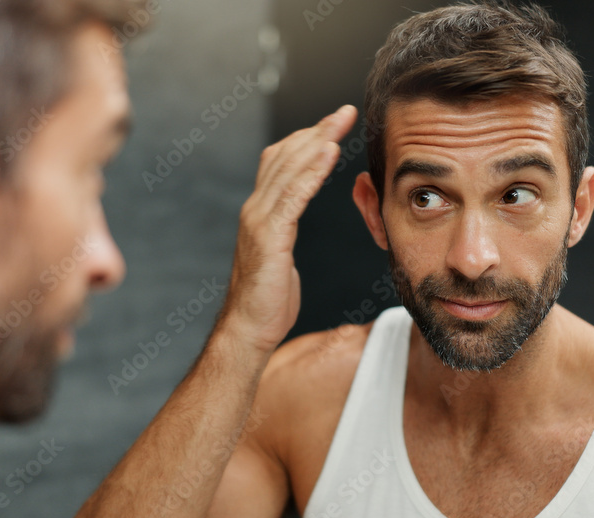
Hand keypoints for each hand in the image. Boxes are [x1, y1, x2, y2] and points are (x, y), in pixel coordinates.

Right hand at [217, 105, 357, 352]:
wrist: (248, 330)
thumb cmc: (267, 300)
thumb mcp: (278, 255)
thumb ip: (283, 229)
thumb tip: (292, 217)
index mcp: (259, 211)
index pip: (281, 162)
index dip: (308, 139)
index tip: (333, 123)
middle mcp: (255, 209)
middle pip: (286, 157)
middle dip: (317, 131)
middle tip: (345, 111)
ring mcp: (259, 221)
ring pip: (289, 169)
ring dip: (318, 141)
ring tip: (341, 122)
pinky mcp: (268, 237)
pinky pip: (293, 196)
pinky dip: (312, 171)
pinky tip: (329, 153)